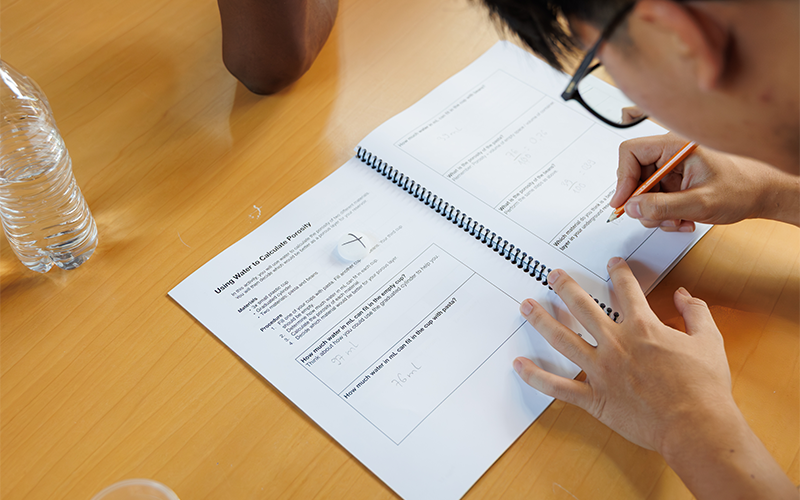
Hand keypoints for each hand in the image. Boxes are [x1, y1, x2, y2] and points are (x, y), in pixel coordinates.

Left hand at [514, 258, 795, 498]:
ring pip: (562, 339)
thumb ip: (696, 313)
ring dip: (542, 320)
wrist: (696, 426)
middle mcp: (615, 343)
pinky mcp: (594, 398)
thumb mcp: (709, 341)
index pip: (626, 290)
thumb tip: (686, 295)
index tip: (611, 263)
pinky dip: (536, 376)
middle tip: (552, 274)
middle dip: (566, 287)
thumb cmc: (705, 387)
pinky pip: (558, 386)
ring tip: (526, 306)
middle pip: (583, 307)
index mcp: (642, 328)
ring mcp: (601, 370)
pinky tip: (519, 365)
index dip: (619, 272)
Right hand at [611, 133, 799, 229]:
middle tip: (654, 217)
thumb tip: (632, 207)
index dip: (623, 178)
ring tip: (676, 220)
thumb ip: (662, 206)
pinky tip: (681, 219)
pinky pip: (655, 199)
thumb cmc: (743, 188)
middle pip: (634, 175)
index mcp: (676, 145)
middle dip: (643, 202)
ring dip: (655, 213)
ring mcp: (672, 168)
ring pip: (643, 191)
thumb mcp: (700, 202)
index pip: (631, 152)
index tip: (623, 202)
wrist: (763, 195)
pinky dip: (663, 214)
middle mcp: (671, 153)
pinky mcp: (674, 181)